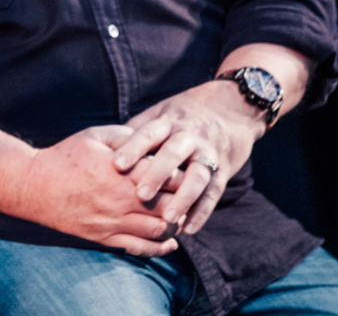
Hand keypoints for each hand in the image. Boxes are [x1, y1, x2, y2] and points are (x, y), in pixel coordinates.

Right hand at [18, 126, 181, 256]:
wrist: (33, 185)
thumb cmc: (65, 156)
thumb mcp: (96, 135)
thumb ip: (128, 136)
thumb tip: (153, 140)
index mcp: (124, 173)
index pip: (170, 178)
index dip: (183, 175)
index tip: (185, 171)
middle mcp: (122, 200)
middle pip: (170, 206)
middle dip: (184, 202)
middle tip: (187, 196)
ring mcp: (113, 222)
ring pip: (159, 231)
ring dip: (175, 225)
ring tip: (178, 216)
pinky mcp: (103, 238)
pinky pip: (139, 248)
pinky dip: (160, 247)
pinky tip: (169, 242)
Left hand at [111, 82, 264, 234]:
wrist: (232, 108)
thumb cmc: (184, 115)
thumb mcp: (161, 114)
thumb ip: (137, 131)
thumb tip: (105, 149)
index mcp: (168, 122)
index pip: (149, 134)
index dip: (133, 148)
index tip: (117, 165)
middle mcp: (189, 136)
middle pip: (173, 154)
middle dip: (157, 175)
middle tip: (140, 194)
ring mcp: (208, 153)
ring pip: (197, 176)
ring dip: (183, 198)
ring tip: (168, 218)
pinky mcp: (224, 170)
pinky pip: (214, 193)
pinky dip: (202, 212)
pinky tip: (189, 229)